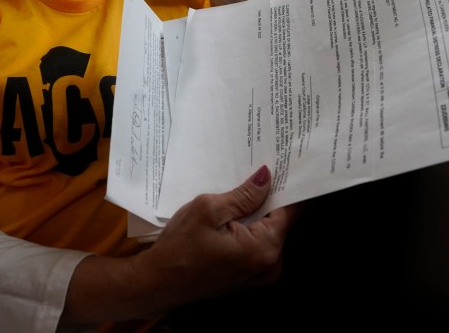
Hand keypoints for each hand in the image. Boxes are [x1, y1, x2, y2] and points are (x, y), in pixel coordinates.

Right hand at [142, 165, 298, 302]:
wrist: (157, 283)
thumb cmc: (180, 249)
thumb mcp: (209, 210)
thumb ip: (244, 194)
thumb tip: (267, 177)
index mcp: (264, 249)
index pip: (291, 210)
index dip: (288, 186)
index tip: (284, 164)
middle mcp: (270, 266)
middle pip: (282, 221)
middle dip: (271, 197)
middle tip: (260, 170)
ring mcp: (261, 274)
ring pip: (269, 232)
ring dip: (259, 212)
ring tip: (243, 189)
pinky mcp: (249, 276)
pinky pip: (258, 244)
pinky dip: (250, 227)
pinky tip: (235, 213)